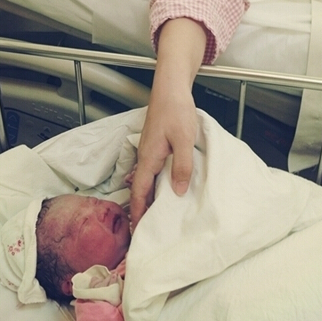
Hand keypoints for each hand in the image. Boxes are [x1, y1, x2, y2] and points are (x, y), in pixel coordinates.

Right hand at [130, 83, 196, 229]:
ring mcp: (151, 150)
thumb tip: (178, 192)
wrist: (171, 88)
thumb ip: (182, 166)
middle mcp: (146, 156)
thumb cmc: (176, 110)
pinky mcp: (157, 145)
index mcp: (149, 158)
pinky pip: (154, 170)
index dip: (138, 213)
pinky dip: (157, 183)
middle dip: (142, 210)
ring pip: (147, 180)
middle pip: (141, 189)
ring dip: (150, 197)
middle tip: (150, 230)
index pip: (139, 192)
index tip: (138, 232)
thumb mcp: (183, 139)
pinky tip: (169, 187)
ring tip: (159, 214)